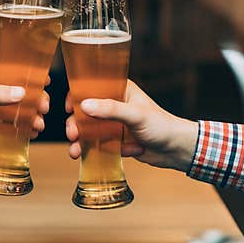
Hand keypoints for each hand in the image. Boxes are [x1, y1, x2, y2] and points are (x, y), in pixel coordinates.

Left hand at [0, 68, 49, 158]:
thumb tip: (22, 92)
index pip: (15, 72)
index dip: (31, 75)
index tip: (46, 81)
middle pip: (23, 92)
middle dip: (36, 100)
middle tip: (43, 109)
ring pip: (21, 110)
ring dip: (33, 116)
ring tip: (38, 125)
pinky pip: (15, 125)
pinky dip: (26, 128)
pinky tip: (33, 134)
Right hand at [65, 80, 197, 170]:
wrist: (175, 150)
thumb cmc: (161, 125)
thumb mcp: (135, 115)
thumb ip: (111, 109)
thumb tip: (85, 105)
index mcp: (120, 90)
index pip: (92, 86)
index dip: (76, 95)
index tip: (68, 107)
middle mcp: (114, 105)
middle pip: (85, 111)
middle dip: (75, 123)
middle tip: (72, 134)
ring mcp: (114, 124)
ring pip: (89, 129)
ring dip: (79, 140)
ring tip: (75, 151)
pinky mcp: (115, 140)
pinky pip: (97, 144)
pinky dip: (90, 150)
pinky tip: (83, 156)